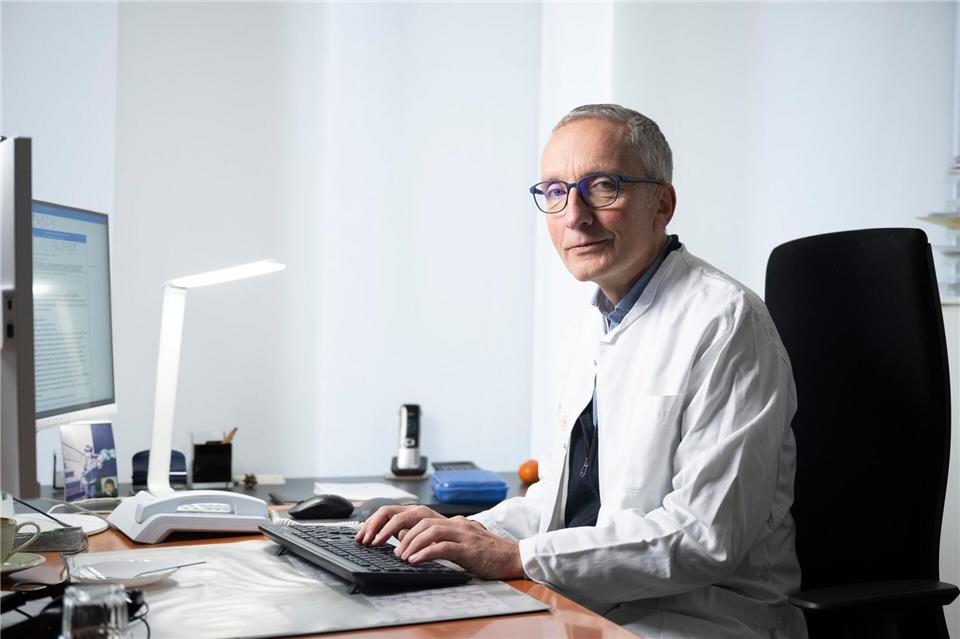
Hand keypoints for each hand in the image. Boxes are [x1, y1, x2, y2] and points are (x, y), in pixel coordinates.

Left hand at [355, 506, 523, 579]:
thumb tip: (402, 536)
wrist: (512, 557)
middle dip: (389, 527)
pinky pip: (444, 546)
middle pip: (414, 515)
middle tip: (373, 542)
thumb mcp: (452, 541)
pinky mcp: (468, 547)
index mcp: (444, 520)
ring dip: (407, 542)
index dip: (384, 520)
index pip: (408, 512)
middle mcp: (450, 522)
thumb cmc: (482, 551)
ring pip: (428, 528)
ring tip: (397, 555)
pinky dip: (426, 552)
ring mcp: (461, 533)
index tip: (367, 533)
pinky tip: (414, 560)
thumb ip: (430, 537)